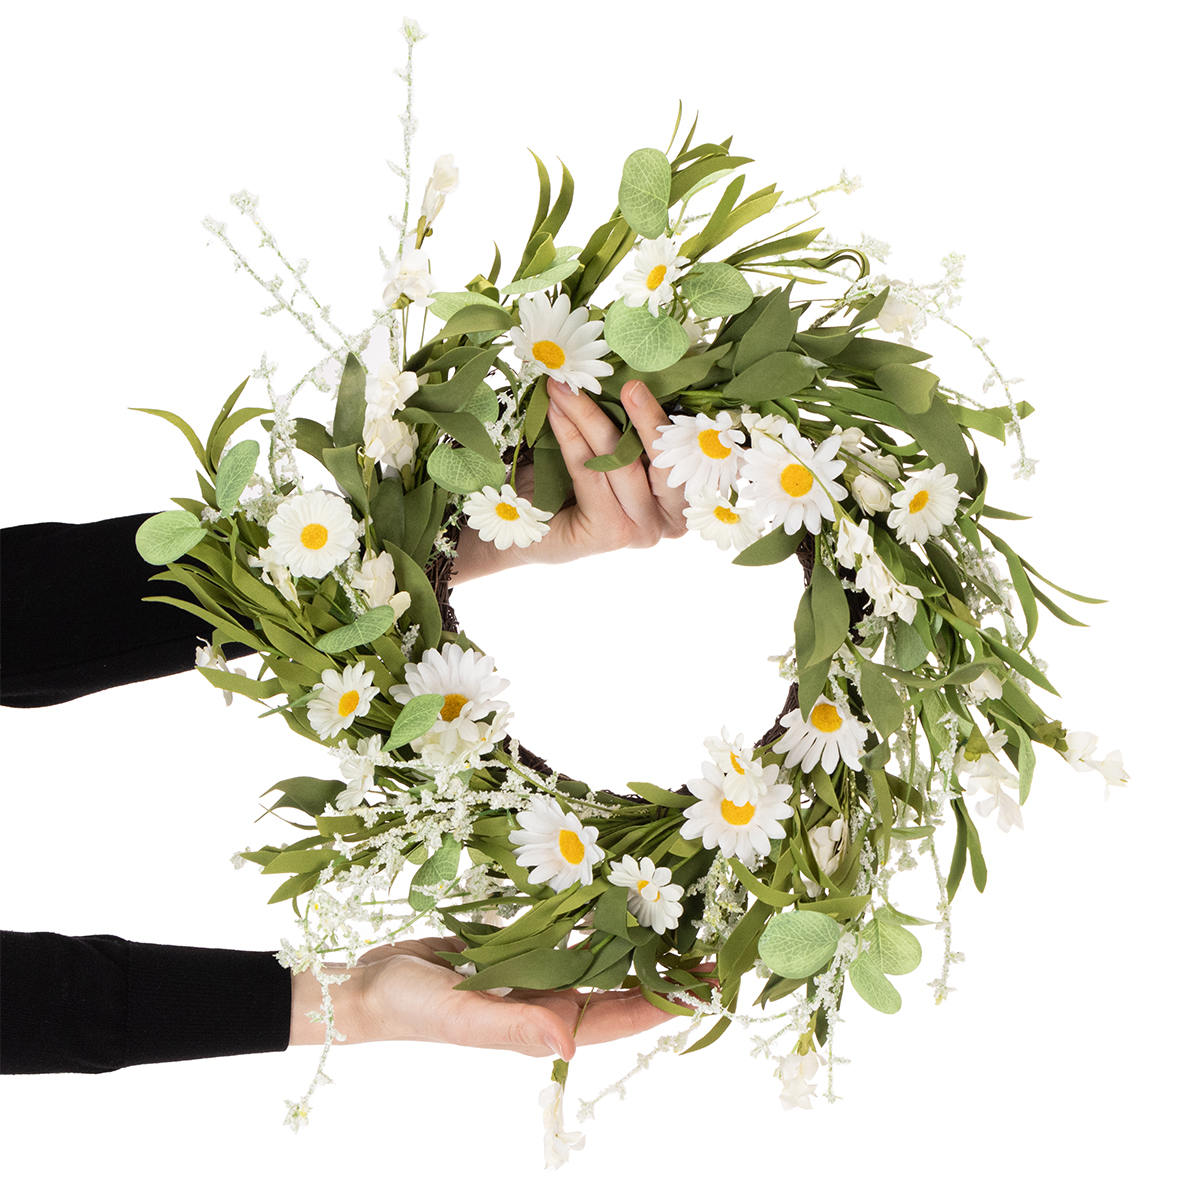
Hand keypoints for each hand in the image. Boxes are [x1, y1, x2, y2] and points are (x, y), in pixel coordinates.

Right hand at [289, 936, 681, 1057]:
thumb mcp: (459, 1017)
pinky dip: (595, 919)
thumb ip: (512, 1029)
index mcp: (547, 1023)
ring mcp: (537, 974)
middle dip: (667, 971)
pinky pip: (568, 934)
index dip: (666, 1003)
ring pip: (601, 958)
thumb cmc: (411, 1006)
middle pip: (623, 987)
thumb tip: (569, 1040)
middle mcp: (551, 1001)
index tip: (710, 988)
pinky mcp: (520, 948)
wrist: (370, 984)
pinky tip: (619, 898)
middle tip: (715, 947)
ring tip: (681, 918)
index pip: (620, 1016)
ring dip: (639, 942)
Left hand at [449, 379, 687, 582]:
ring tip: (565, 386)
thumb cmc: (573, 487)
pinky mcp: (611, 534)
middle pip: (664, 458)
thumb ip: (628, 424)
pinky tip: (555, 411)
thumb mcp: (609, 449)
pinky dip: (571, 438)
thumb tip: (631, 370)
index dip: (673, 416)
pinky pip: (592, 473)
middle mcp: (670, 519)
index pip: (688, 452)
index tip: (655, 381)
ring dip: (590, 417)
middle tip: (626, 381)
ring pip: (622, 461)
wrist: (527, 531)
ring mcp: (643, 531)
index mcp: (683, 497)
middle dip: (644, 416)